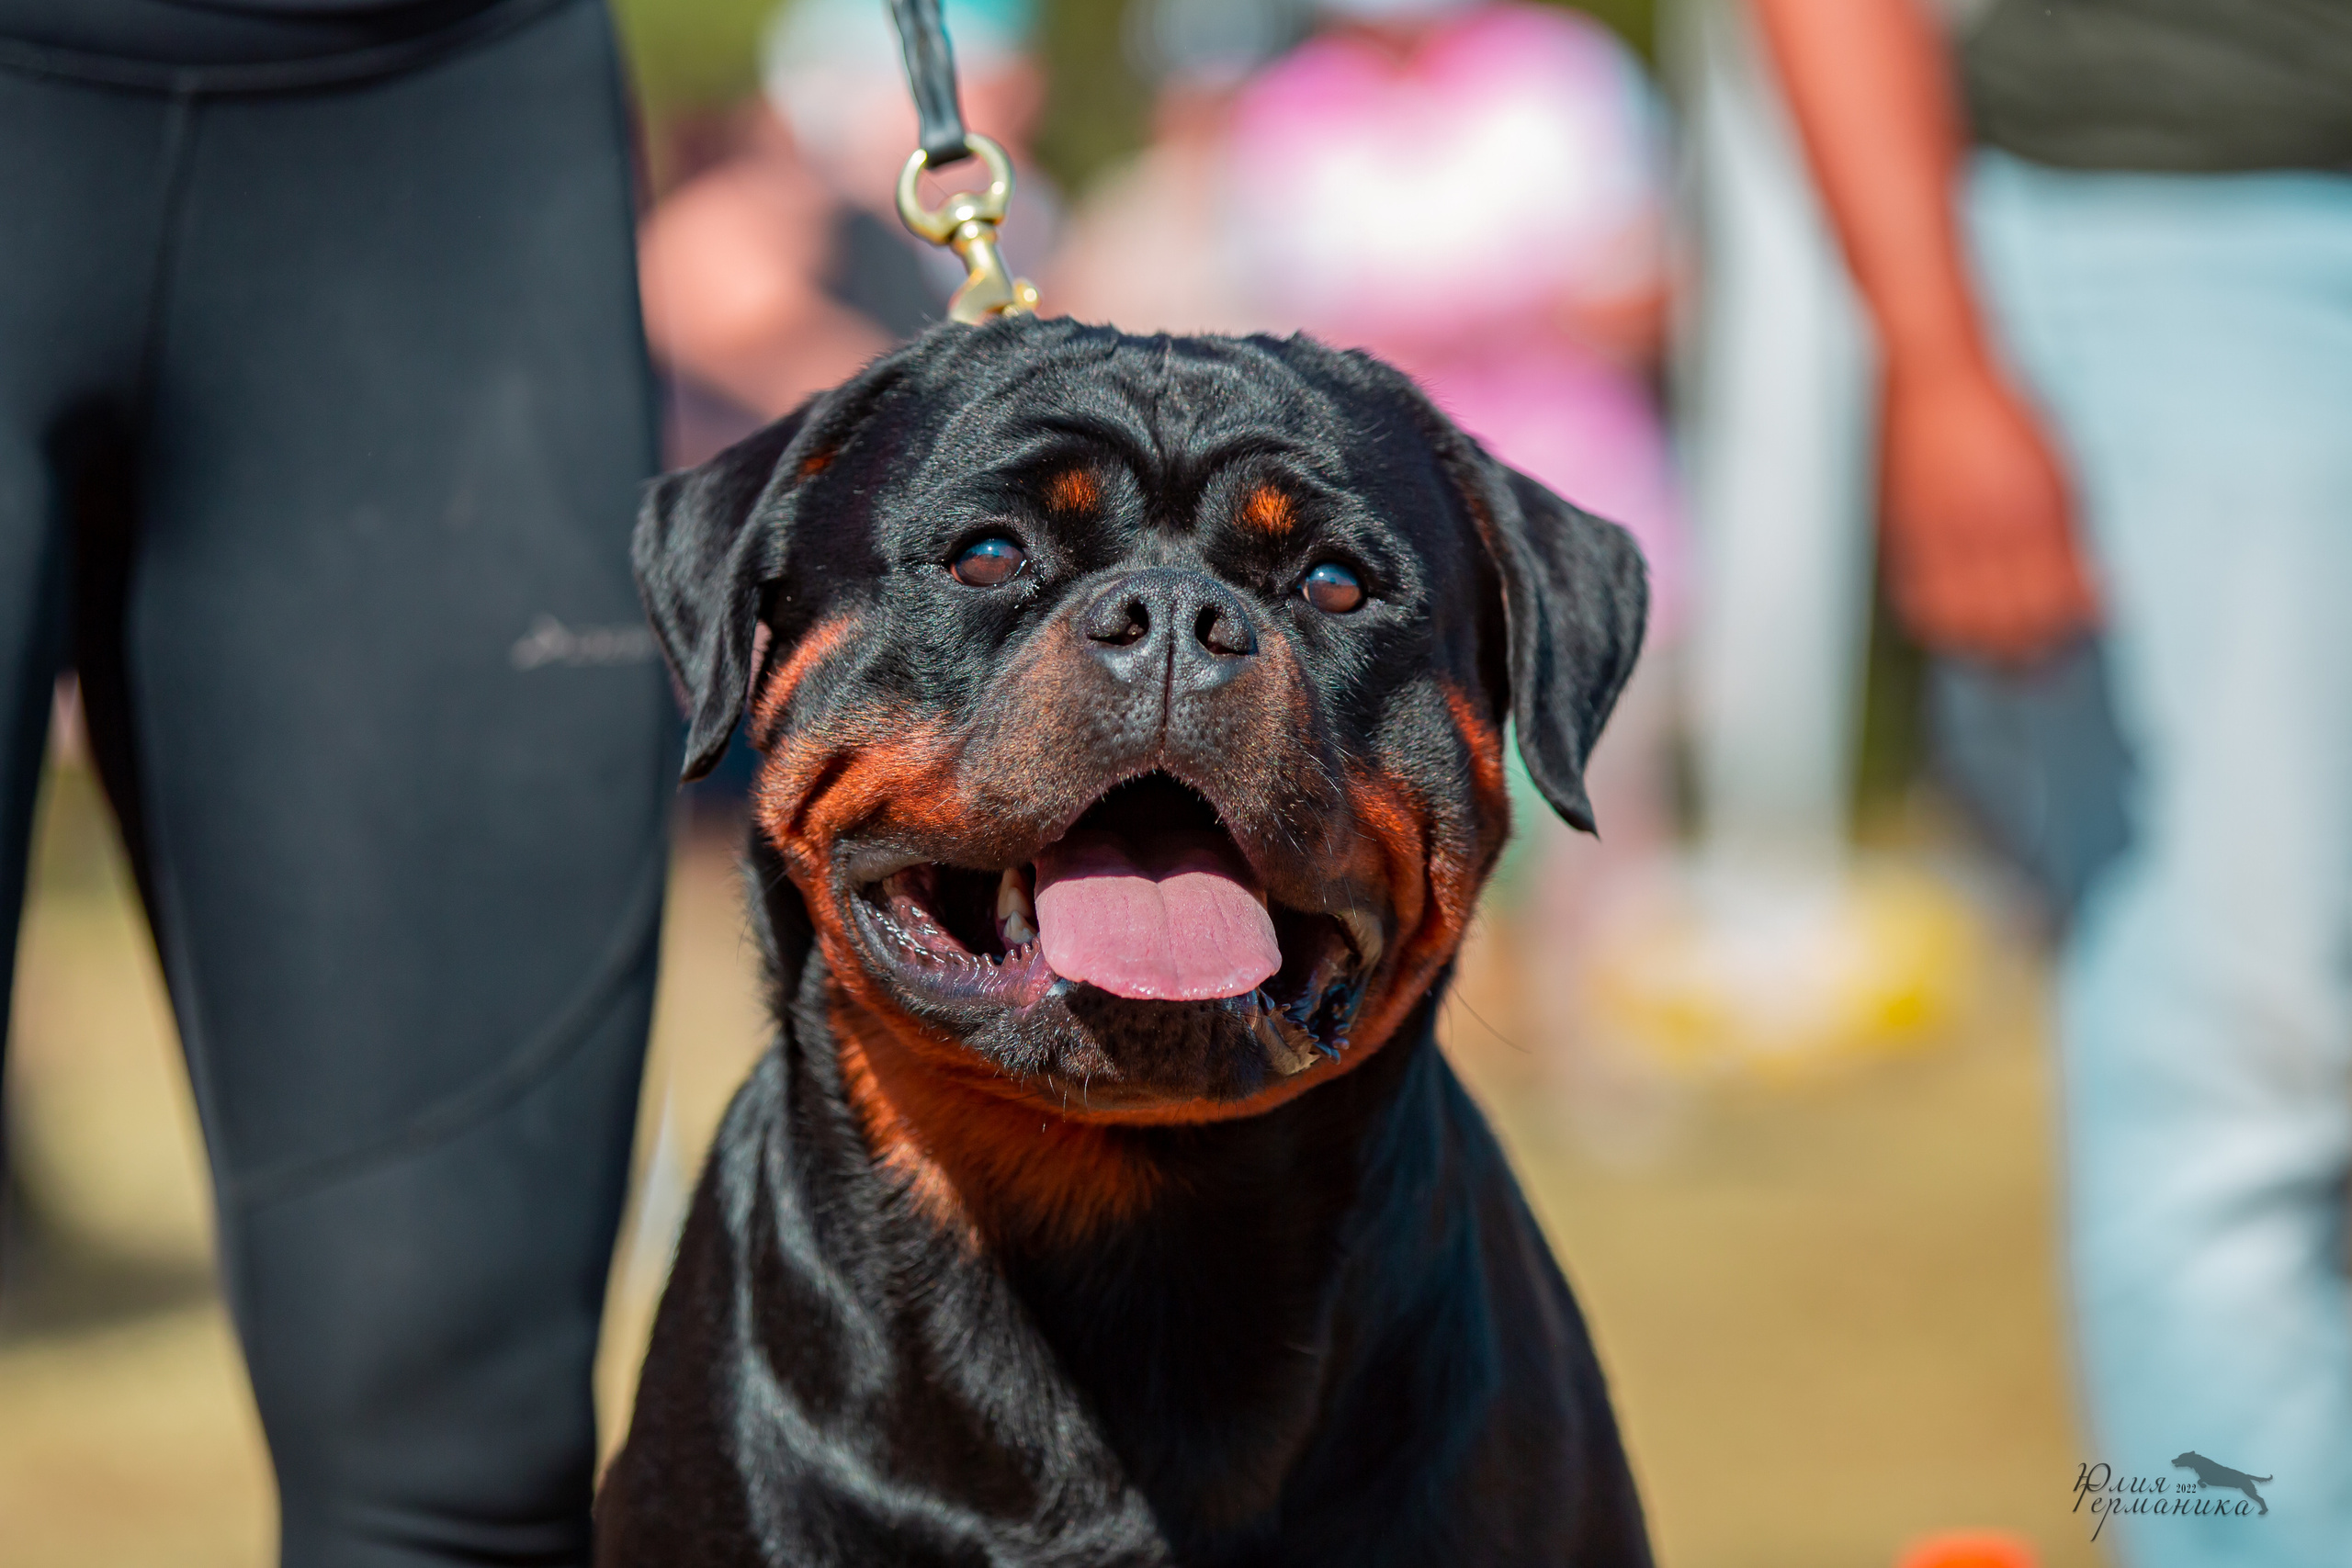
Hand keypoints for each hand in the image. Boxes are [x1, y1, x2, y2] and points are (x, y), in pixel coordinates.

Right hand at [1878, 357, 2098, 661]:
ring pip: (1965, 626)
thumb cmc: (1997, 413)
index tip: (2076, 637)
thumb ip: (2070, 532)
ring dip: (1981, 646)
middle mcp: (1992, 531)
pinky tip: (1950, 622)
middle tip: (2038, 661)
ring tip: (1993, 652)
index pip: (2063, 602)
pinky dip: (1936, 624)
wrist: (1931, 375)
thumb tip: (2091, 591)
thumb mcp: (2056, 467)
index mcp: (2039, 512)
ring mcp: (1944, 537)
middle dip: (2030, 651)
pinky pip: (1920, 605)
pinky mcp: (1905, 537)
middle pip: (2015, 625)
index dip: (2073, 629)